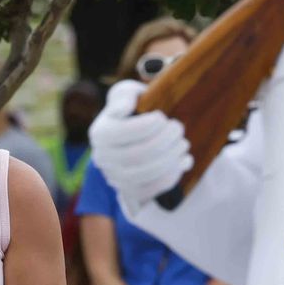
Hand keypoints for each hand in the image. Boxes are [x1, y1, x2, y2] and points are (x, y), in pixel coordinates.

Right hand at [88, 79, 193, 203]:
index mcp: (100, 133)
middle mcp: (102, 158)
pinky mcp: (130, 191)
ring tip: (183, 144)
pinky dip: (172, 175)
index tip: (163, 116)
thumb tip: (123, 108)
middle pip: (139, 154)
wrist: (134, 135)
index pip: (125, 131)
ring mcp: (115, 177)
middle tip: (179, 128)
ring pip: (147, 173)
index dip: (150, 124)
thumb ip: (124, 95)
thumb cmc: (133, 110)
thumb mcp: (127, 93)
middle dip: (166, 140)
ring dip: (172, 157)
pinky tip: (183, 161)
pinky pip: (152, 190)